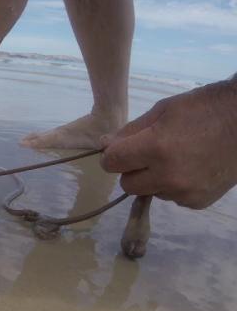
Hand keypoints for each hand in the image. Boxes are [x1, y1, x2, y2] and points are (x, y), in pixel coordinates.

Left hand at [101, 78, 236, 208]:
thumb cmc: (204, 109)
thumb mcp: (163, 110)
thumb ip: (130, 131)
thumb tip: (105, 146)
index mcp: (156, 148)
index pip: (112, 163)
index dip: (112, 155)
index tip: (120, 149)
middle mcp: (168, 176)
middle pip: (127, 184)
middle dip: (131, 169)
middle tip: (148, 153)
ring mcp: (185, 192)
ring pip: (149, 191)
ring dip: (153, 179)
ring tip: (176, 158)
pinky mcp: (198, 202)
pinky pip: (171, 197)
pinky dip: (174, 186)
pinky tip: (191, 168)